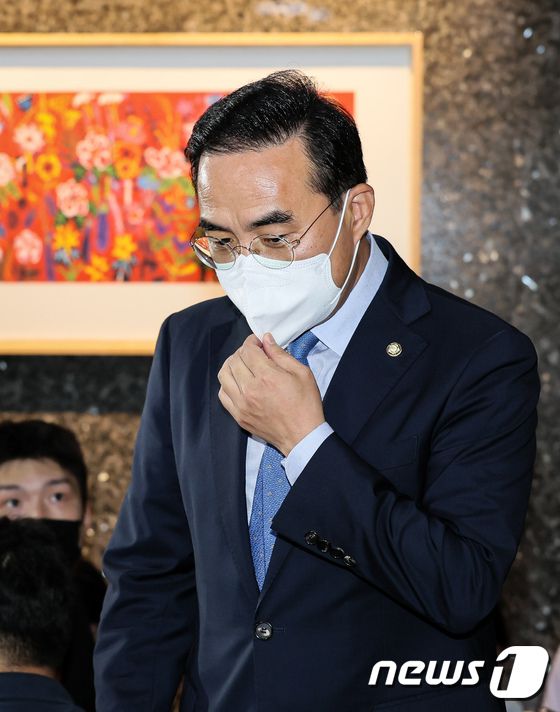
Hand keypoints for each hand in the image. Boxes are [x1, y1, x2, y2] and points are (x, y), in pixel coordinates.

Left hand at [217, 332, 325, 455]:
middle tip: (253, 353)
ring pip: (223, 375)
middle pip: (234, 360)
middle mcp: (250, 389)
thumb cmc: (306, 404)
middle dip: (243, 351)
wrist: (303, 436)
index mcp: (267, 377)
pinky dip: (227, 383)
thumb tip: (266, 340)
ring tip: (243, 365)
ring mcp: (241, 404)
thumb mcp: (302, 373)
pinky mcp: (239, 416)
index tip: (258, 342)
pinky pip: (222, 394)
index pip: (248, 350)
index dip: (252, 341)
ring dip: (231, 365)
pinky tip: (238, 382)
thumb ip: (280, 354)